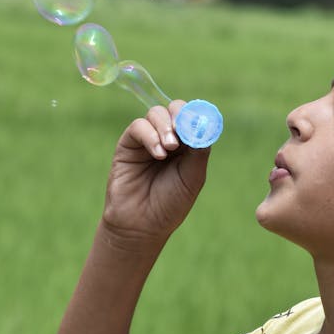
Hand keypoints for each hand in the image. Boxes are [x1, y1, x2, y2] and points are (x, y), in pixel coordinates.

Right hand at [103, 101, 210, 244]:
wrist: (142, 224)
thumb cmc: (170, 204)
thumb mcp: (192, 177)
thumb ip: (198, 151)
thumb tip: (204, 126)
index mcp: (188, 146)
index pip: (193, 119)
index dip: (196, 116)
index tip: (199, 124)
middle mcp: (168, 139)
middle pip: (175, 109)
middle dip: (180, 116)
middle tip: (182, 133)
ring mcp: (148, 140)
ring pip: (156, 113)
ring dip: (165, 127)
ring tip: (169, 150)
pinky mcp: (128, 144)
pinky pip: (139, 126)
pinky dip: (150, 135)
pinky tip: (158, 154)